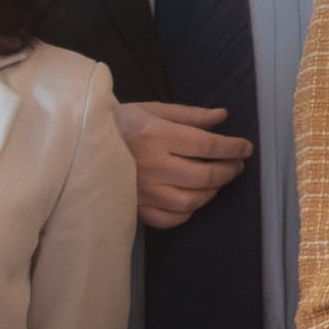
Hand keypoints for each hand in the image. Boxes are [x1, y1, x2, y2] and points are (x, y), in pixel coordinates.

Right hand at [112, 98, 254, 231]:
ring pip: (191, 201)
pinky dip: (187, 212)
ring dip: (211, 192)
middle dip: (228, 171)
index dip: (232, 147)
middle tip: (236, 165)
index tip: (246, 148)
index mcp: (157, 136)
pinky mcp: (135, 207)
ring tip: (217, 181)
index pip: (207, 145)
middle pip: (204, 175)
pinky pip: (170, 219)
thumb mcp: (154, 109)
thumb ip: (190, 115)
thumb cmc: (121, 122)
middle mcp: (153, 165)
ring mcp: (144, 190)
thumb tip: (222, 116)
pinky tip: (192, 201)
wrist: (81, 141)